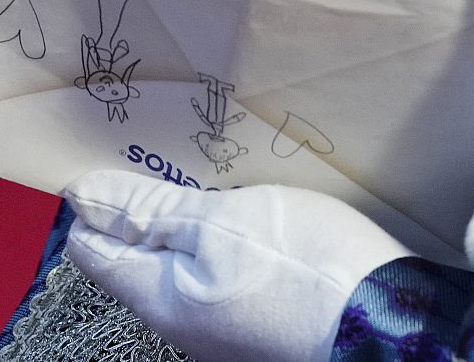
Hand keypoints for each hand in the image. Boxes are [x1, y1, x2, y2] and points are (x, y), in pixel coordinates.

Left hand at [64, 170, 408, 361]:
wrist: (392, 322)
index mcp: (158, 298)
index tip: (109, 154)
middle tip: (159, 150)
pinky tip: (243, 203)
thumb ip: (148, 209)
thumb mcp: (219, 222)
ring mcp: (221, 320)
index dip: (94, 200)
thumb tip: (81, 196)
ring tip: (202, 167)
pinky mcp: (259, 312)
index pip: (92, 248)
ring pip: (179, 257)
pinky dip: (219, 231)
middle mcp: (181, 319)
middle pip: (135, 253)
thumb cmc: (304, 270)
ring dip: (183, 214)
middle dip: (139, 203)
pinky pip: (219, 266)